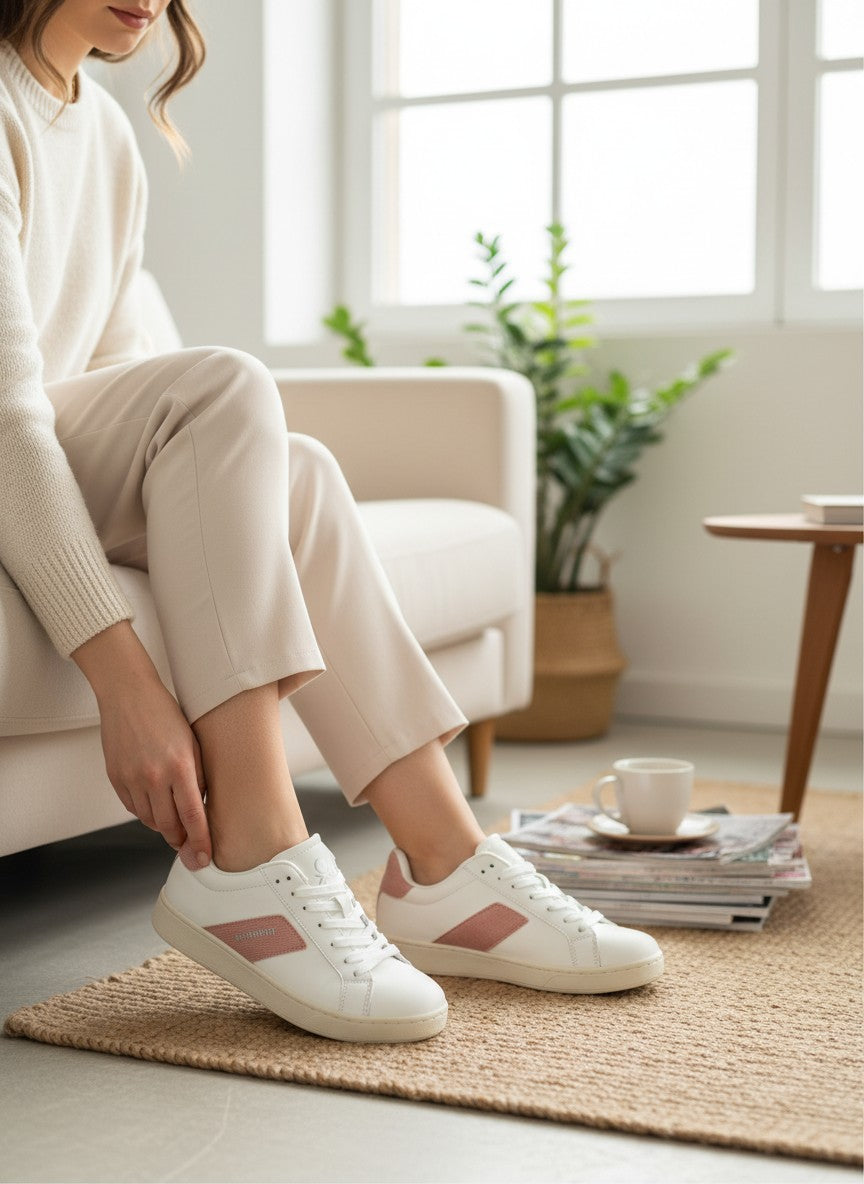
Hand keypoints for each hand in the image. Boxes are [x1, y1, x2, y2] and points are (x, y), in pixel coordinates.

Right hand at [97, 675, 211, 869]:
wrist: (129, 695)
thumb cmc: (166, 715)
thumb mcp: (194, 743)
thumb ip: (197, 777)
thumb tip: (200, 808)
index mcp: (180, 766)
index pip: (193, 817)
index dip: (200, 842)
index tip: (204, 858)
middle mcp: (154, 776)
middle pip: (169, 826)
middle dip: (181, 839)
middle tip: (189, 844)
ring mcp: (132, 778)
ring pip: (149, 820)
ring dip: (163, 826)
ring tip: (173, 821)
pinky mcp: (115, 778)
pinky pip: (132, 808)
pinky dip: (145, 812)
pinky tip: (154, 805)